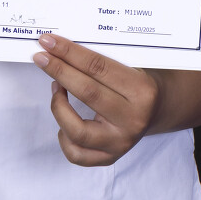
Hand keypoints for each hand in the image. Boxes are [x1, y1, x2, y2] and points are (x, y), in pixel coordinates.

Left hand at [33, 33, 161, 166]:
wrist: (159, 109)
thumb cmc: (140, 82)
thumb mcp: (132, 66)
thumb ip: (101, 62)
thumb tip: (61, 52)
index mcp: (142, 91)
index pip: (98, 68)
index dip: (70, 53)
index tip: (48, 42)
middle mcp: (133, 119)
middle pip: (87, 93)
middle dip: (59, 71)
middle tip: (41, 58)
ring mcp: (121, 143)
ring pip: (76, 130)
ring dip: (58, 106)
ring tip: (56, 88)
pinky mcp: (110, 157)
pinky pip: (76, 153)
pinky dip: (63, 135)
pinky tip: (64, 119)